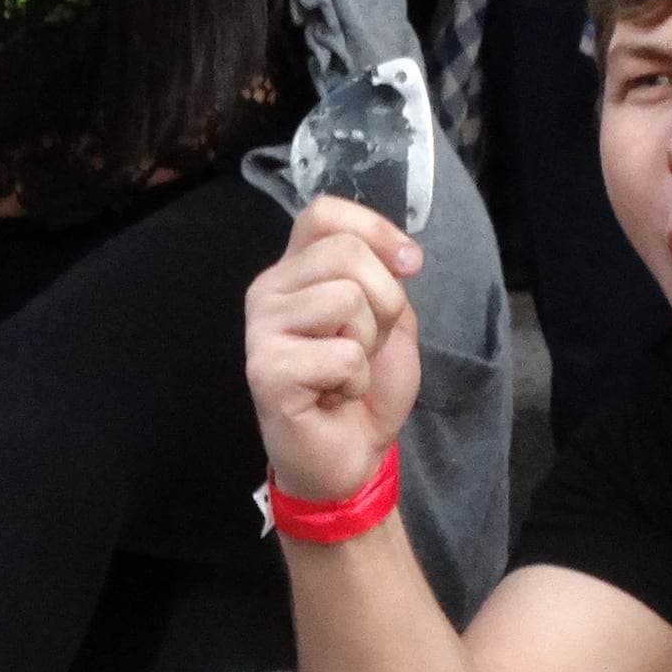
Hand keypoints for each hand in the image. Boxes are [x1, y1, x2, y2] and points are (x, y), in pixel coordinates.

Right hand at [245, 194, 425, 505]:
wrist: (347, 457)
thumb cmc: (363, 387)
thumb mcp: (388, 320)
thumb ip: (384, 278)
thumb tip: (400, 255)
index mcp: (295, 270)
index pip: (323, 213)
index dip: (376, 228)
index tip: (410, 265)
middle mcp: (268, 290)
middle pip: (346, 253)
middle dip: (385, 301)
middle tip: (368, 344)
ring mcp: (261, 329)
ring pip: (347, 299)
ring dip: (368, 344)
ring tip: (346, 370)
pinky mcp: (266, 371)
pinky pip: (342, 355)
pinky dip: (355, 381)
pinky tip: (332, 396)